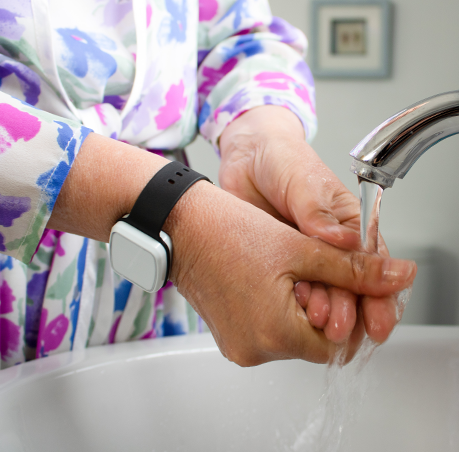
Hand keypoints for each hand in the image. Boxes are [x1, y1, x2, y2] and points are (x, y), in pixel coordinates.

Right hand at [165, 180, 414, 364]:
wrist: (179, 225)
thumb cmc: (228, 230)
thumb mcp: (301, 247)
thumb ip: (354, 269)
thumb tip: (398, 276)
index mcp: (275, 334)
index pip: (338, 343)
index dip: (347, 311)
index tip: (343, 284)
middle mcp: (254, 350)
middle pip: (313, 342)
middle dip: (323, 308)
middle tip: (312, 270)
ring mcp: (237, 345)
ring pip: (290, 336)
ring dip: (299, 309)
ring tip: (287, 270)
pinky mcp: (227, 335)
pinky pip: (265, 331)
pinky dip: (277, 311)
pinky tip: (269, 279)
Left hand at [218, 105, 404, 344]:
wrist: (244, 159)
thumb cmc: (281, 160)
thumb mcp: (305, 182)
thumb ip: (320, 213)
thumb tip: (346, 240)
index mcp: (348, 225)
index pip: (372, 265)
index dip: (379, 295)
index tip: (378, 320)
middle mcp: (329, 247)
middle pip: (349, 289)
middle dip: (349, 312)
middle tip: (341, 329)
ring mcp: (301, 258)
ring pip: (321, 294)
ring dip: (323, 313)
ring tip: (318, 324)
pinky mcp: (277, 265)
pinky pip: (289, 291)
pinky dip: (293, 305)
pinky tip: (291, 312)